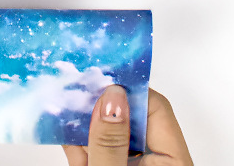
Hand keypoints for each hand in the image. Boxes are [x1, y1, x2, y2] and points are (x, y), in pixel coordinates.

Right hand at [62, 86, 191, 164]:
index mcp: (172, 162)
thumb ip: (110, 142)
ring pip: (111, 133)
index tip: (98, 77)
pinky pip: (101, 150)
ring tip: (61, 114)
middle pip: (129, 118)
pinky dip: (81, 145)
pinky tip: (62, 134)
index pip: (155, 107)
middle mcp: (157, 162)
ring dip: (84, 127)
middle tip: (72, 92)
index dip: (126, 90)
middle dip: (98, 109)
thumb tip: (111, 96)